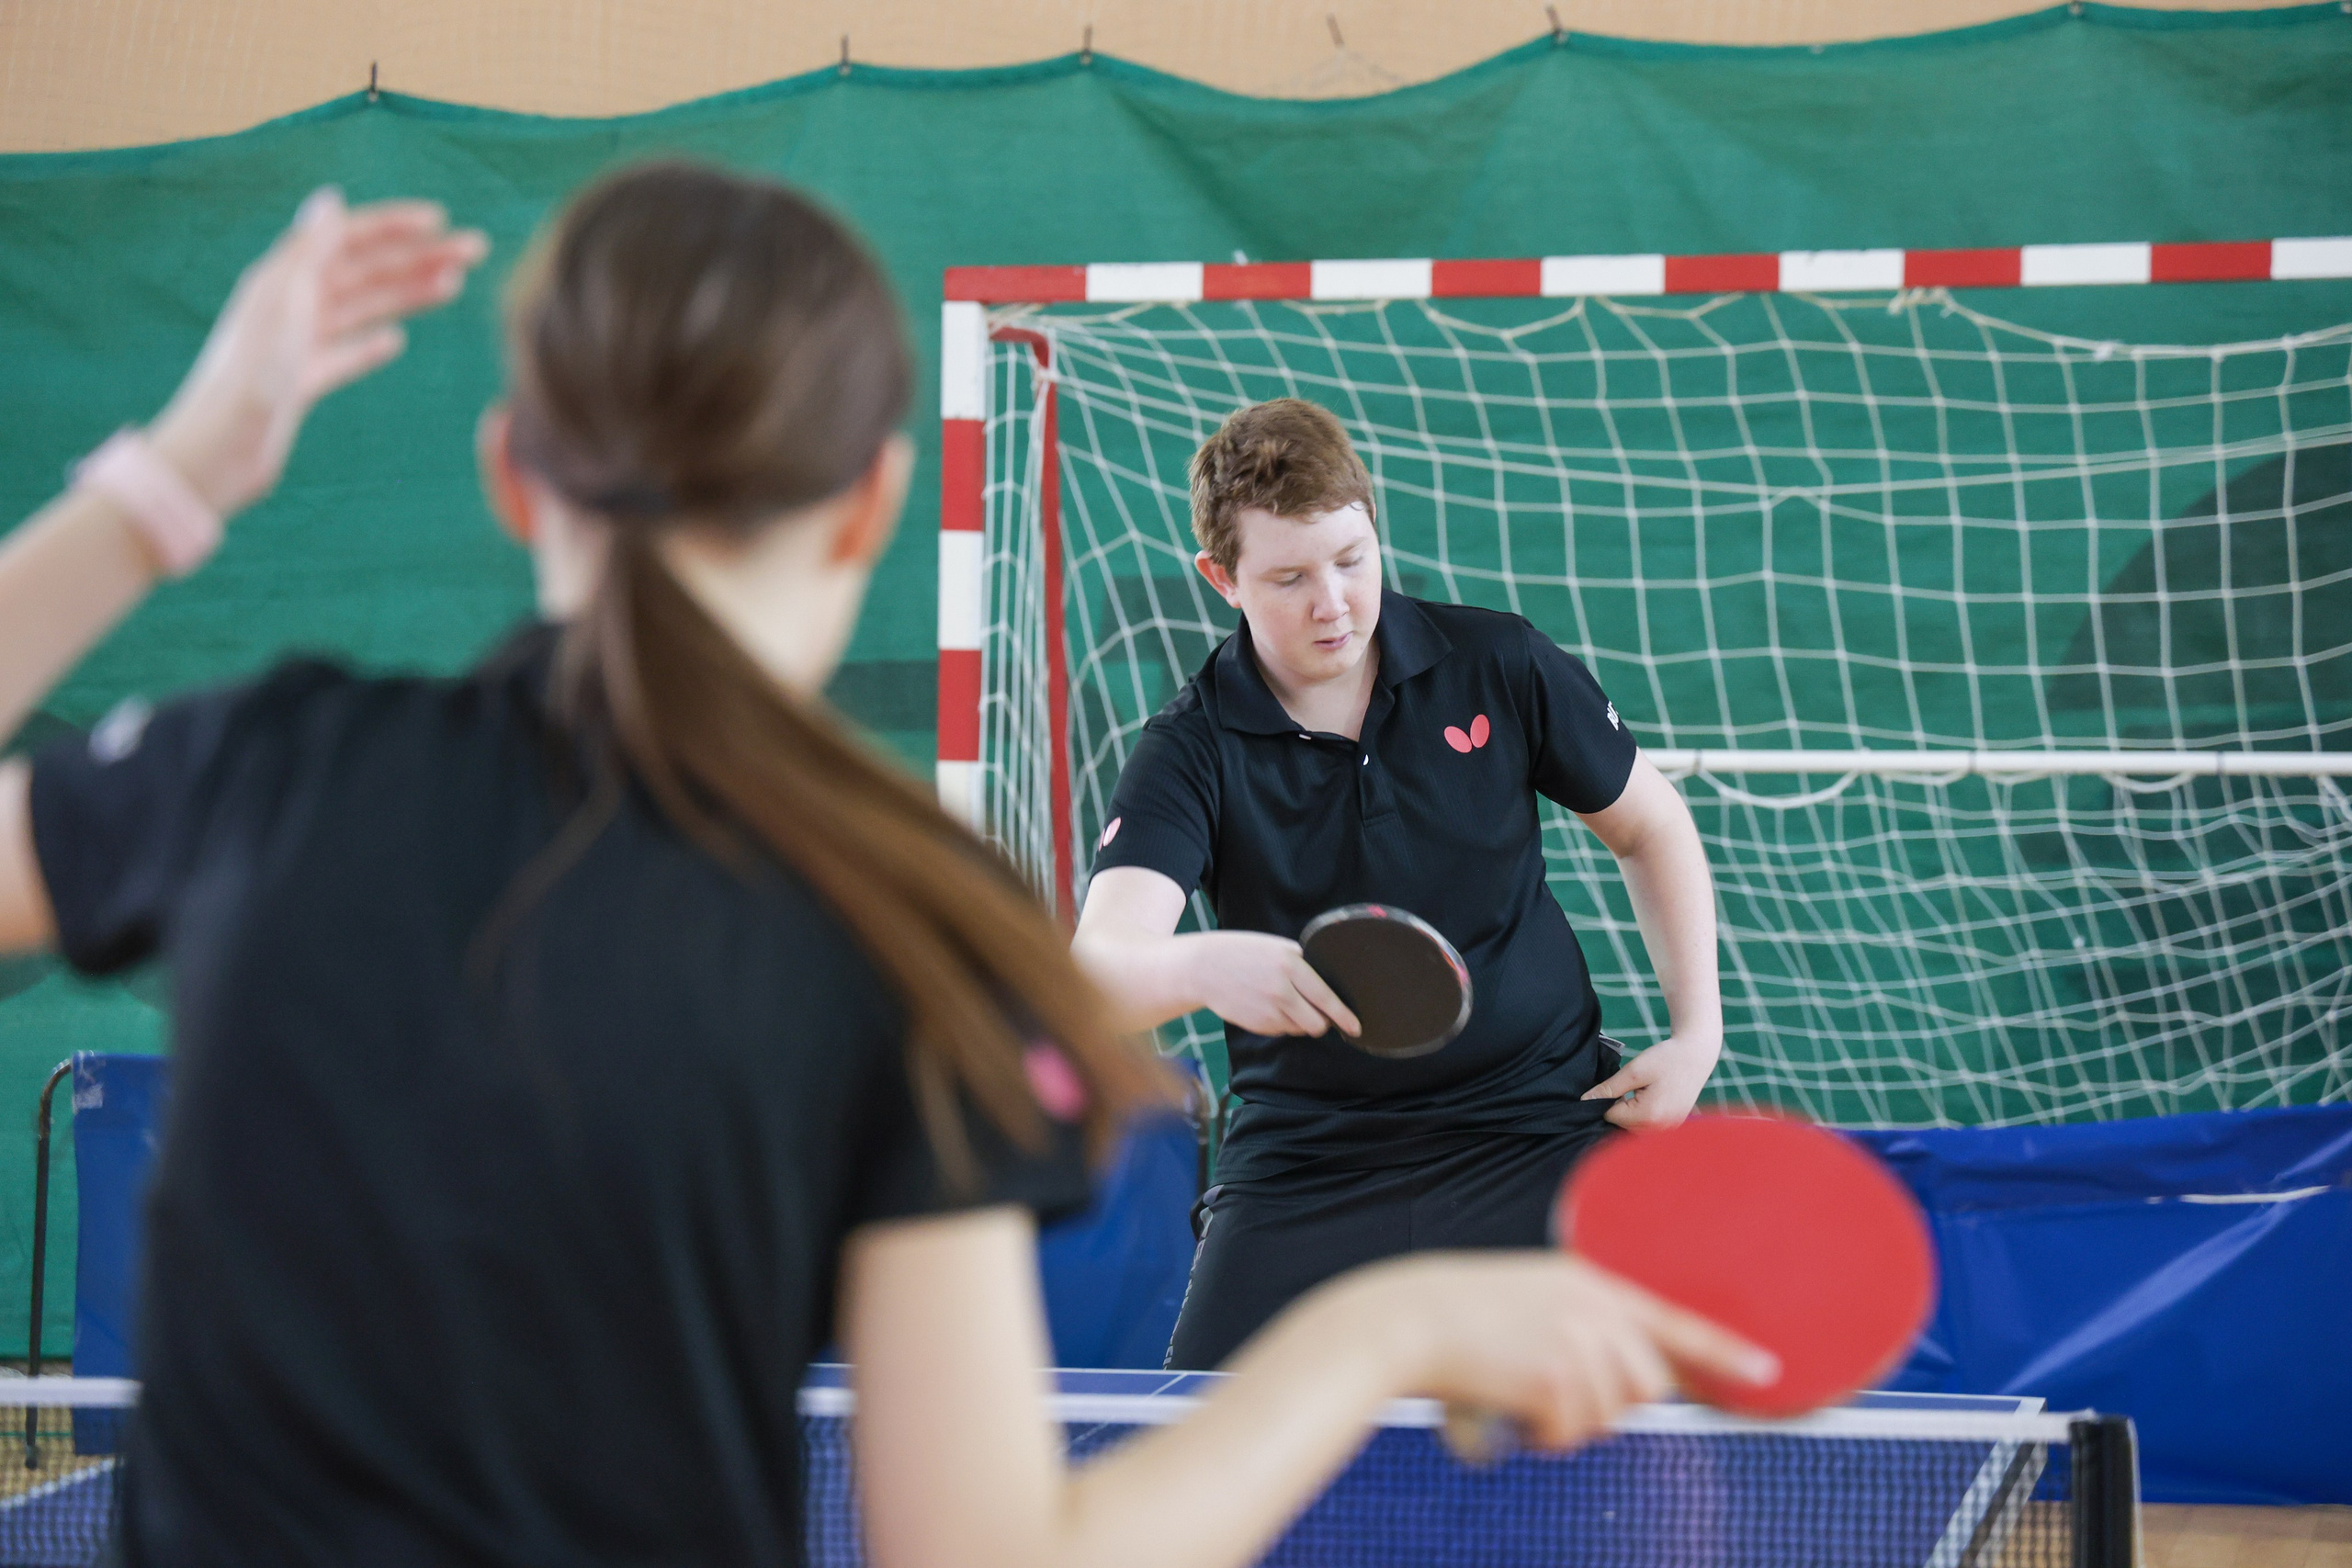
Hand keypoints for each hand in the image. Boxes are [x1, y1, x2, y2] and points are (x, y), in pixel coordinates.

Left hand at [146, 189, 488, 516]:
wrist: (221, 448)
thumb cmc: (248, 374)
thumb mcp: (282, 302)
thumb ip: (308, 250)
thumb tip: (331, 198)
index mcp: (285, 279)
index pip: (348, 239)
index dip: (395, 227)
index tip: (442, 221)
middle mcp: (291, 304)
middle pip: (365, 271)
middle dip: (419, 258)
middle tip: (474, 251)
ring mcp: (298, 343)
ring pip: (363, 309)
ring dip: (407, 294)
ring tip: (453, 287)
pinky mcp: (302, 381)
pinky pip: (345, 353)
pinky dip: (372, 343)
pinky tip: (396, 340)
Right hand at [1188, 930, 1360, 1039]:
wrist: (1203, 968)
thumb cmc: (1242, 953)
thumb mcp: (1275, 947)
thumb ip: (1301, 963)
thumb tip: (1326, 984)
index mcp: (1290, 965)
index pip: (1326, 998)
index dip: (1344, 1016)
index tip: (1356, 1027)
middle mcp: (1281, 991)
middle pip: (1317, 1023)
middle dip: (1322, 1022)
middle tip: (1319, 1014)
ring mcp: (1268, 1011)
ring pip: (1300, 1029)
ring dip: (1300, 1021)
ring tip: (1283, 1001)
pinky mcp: (1258, 1025)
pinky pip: (1282, 1030)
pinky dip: (1282, 1023)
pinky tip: (1268, 1005)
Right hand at [1335, 1252, 1775, 1451]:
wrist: (1405, 1319)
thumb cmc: (1458, 1317)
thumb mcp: (1531, 1301)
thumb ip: (1583, 1329)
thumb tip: (1633, 1386)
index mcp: (1587, 1281)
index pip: (1674, 1319)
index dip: (1724, 1352)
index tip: (1766, 1372)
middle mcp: (1592, 1306)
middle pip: (1647, 1384)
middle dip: (1613, 1404)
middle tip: (1559, 1397)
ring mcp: (1575, 1340)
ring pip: (1612, 1413)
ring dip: (1571, 1422)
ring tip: (1523, 1395)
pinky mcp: (1555, 1377)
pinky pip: (1573, 1432)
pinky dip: (1544, 1436)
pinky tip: (1511, 1408)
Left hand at [1582, 1031, 1719, 1129]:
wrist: (1697, 1054)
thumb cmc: (1666, 1058)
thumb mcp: (1634, 1070)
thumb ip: (1609, 1088)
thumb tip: (1585, 1100)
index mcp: (1650, 1115)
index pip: (1612, 1117)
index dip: (1607, 1100)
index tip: (1619, 1084)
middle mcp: (1661, 1128)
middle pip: (1622, 1125)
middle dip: (1619, 1108)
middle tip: (1631, 1086)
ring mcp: (1669, 1129)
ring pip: (1634, 1127)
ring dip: (1630, 1112)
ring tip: (1641, 1090)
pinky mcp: (1673, 1125)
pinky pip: (1648, 1126)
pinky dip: (1642, 1114)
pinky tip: (1648, 1097)